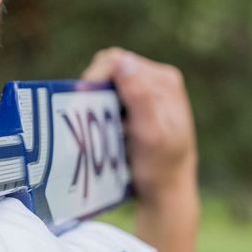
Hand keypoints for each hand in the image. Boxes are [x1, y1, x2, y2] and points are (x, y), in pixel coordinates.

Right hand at [81, 48, 197, 204]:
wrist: (166, 189)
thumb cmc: (160, 165)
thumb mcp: (150, 133)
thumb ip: (139, 97)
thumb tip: (123, 61)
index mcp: (164, 80)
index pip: (117, 62)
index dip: (96, 77)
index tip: (84, 102)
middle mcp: (157, 79)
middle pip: (110, 68)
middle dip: (96, 89)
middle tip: (91, 116)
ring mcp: (148, 89)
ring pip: (108, 81)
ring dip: (98, 98)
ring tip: (99, 122)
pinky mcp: (137, 102)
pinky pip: (110, 93)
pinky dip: (101, 106)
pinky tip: (105, 125)